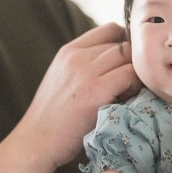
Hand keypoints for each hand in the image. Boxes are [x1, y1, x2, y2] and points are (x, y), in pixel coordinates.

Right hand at [19, 23, 138, 168]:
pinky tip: (126, 101)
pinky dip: (135, 86)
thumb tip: (119, 59)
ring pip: (129, 57)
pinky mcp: (95, 91)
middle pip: (123, 43)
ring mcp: (85, 72)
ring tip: (128, 93)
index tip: (127, 64)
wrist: (35, 142)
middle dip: (133, 62)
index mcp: (68, 51)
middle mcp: (76, 56)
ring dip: (136, 74)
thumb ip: (85, 64)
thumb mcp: (63, 79)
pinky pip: (130, 75)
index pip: (110, 29)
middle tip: (131, 83)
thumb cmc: (54, 118)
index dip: (125, 44)